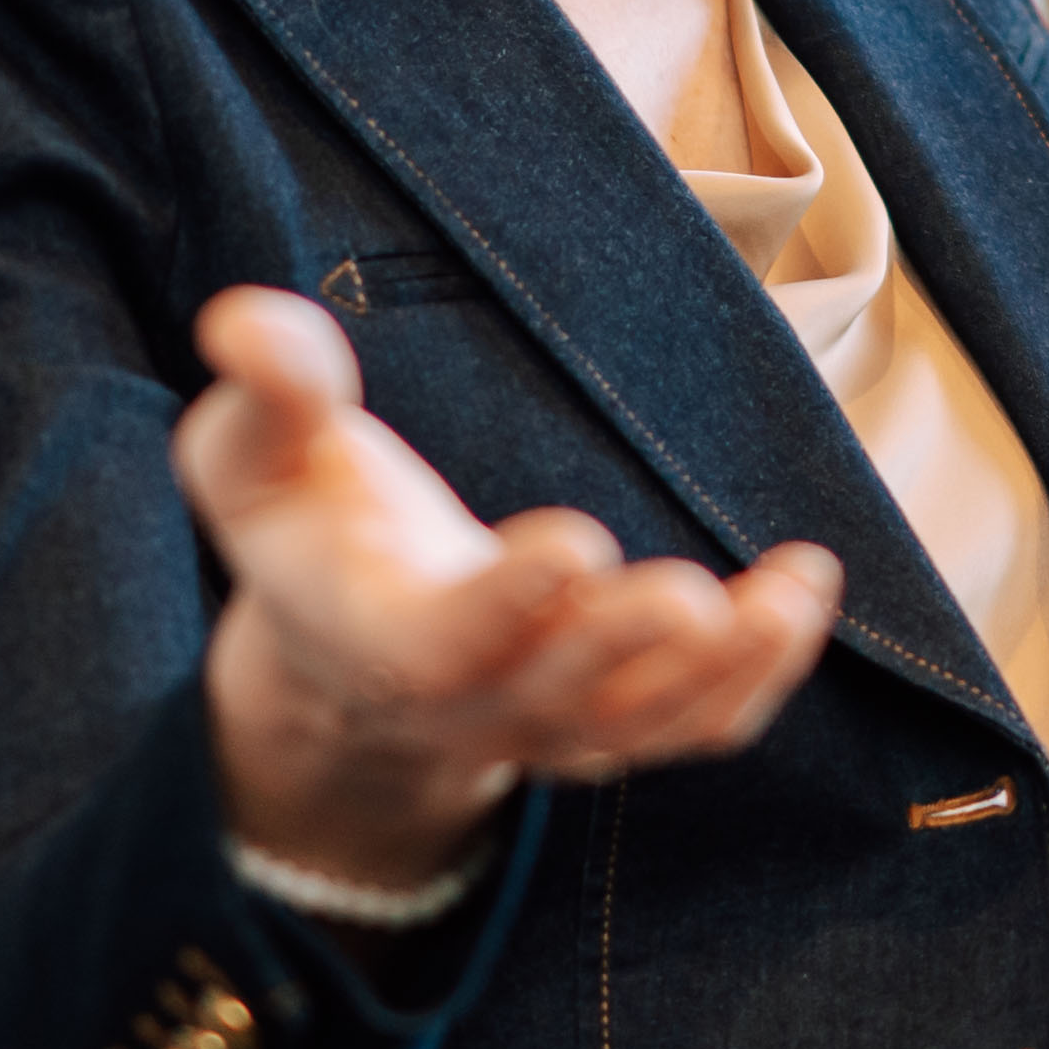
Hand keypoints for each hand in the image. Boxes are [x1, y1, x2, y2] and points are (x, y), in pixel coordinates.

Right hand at [171, 289, 841, 893]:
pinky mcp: (615, 725)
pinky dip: (761, 678)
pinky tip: (803, 594)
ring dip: (726, 669)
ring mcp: (549, 727)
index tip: (576, 541)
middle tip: (692, 595)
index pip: (439, 645)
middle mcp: (467, 701)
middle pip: (555, 693)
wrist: (340, 647)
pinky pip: (697, 726)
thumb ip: (268, 391)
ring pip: (644, 725)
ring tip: (792, 590)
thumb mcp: (253, 454)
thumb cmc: (305, 520)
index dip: (506, 603)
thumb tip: (245, 321)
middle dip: (624, 646)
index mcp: (375, 637)